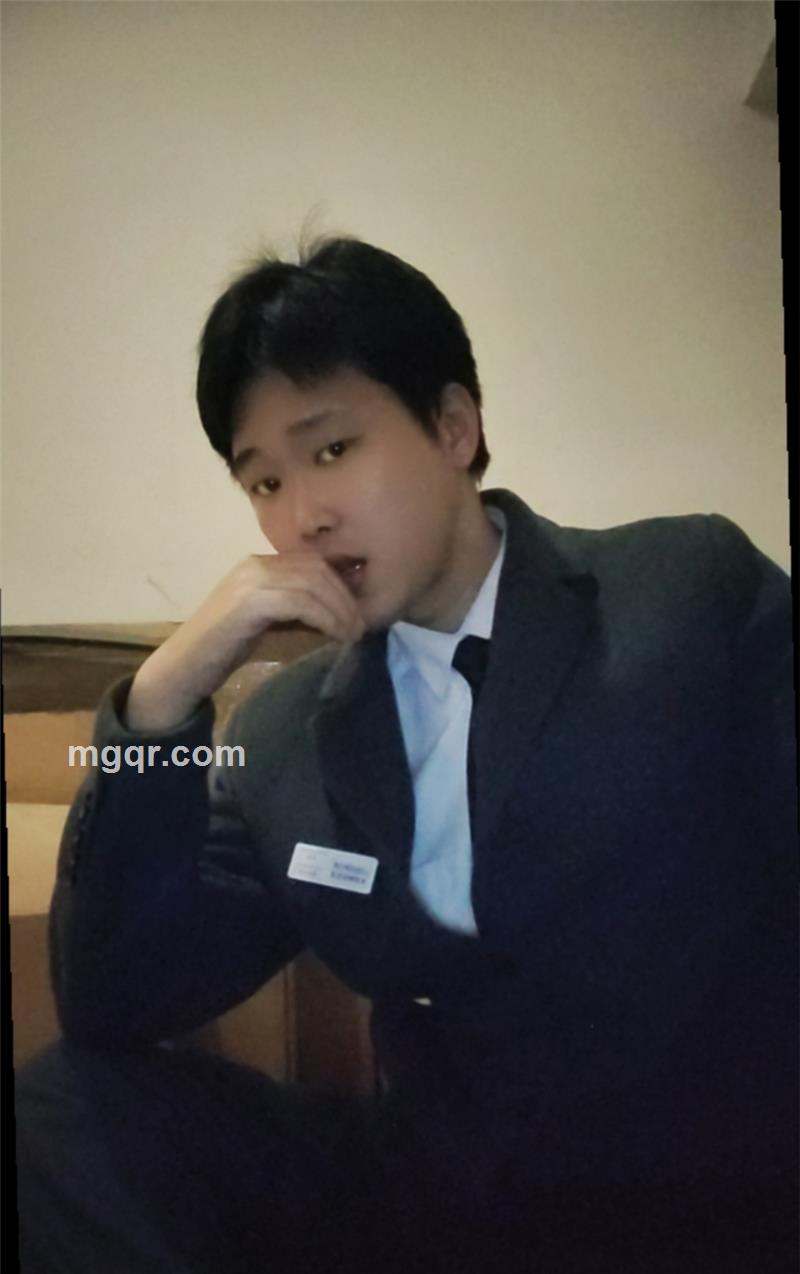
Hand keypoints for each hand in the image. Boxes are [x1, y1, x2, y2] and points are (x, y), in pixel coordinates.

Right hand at [126, 553, 365, 729]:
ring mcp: (250, 580)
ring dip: (340, 609)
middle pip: (317, 568)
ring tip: (353, 633)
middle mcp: (254, 564)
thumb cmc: (224, 650)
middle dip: (346, 596)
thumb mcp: (268, 622)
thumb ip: (296, 610)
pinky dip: (325, 617)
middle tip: (361, 625)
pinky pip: (301, 601)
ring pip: (313, 582)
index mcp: (258, 564)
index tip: (358, 611)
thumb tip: (341, 613)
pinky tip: (335, 635)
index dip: (341, 584)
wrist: (184, 668)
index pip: (311, 562)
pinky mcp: (249, 601)